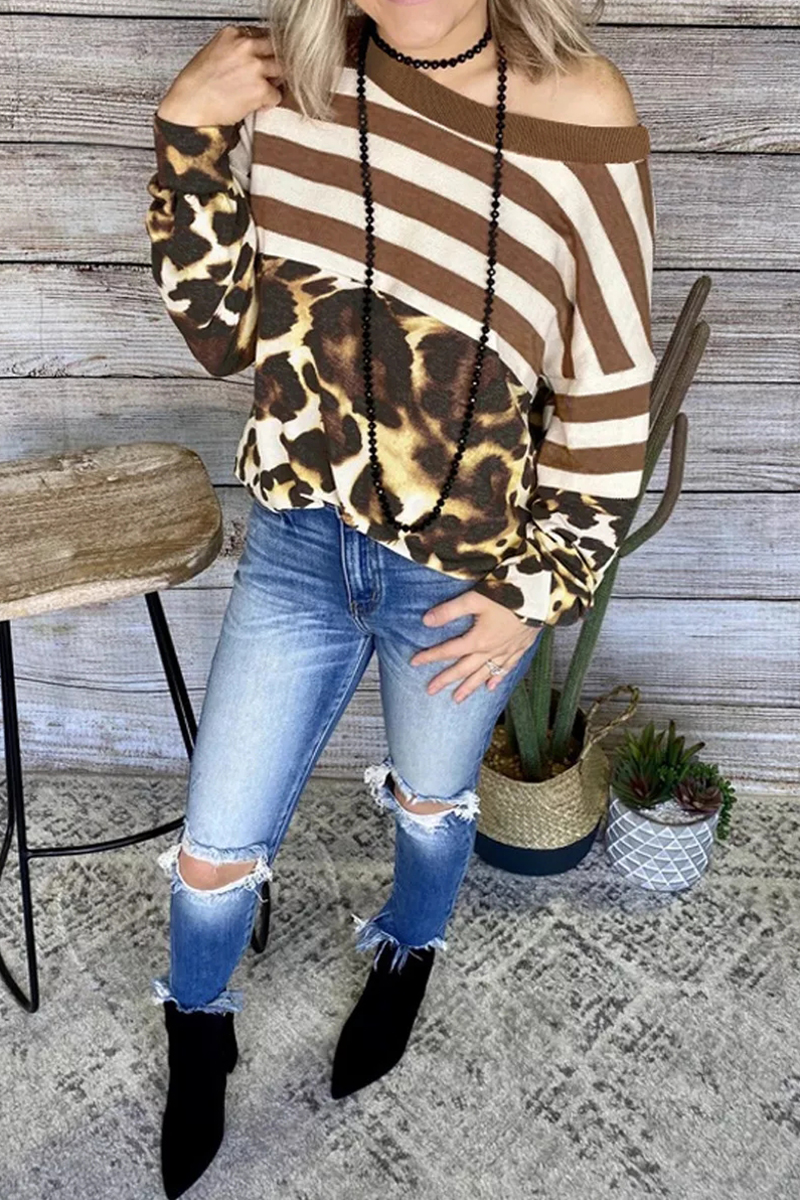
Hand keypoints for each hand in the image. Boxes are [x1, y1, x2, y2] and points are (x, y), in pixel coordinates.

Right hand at [156, 24, 283, 126]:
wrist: (189, 107)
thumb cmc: (195, 86)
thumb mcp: (213, 53)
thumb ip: (235, 50)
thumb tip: (252, 57)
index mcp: (232, 34)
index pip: (262, 35)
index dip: (264, 51)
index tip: (262, 61)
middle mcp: (245, 46)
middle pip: (276, 50)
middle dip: (274, 64)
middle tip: (267, 76)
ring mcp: (254, 67)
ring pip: (281, 71)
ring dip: (274, 82)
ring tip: (260, 92)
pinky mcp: (260, 89)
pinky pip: (277, 95)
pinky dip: (269, 103)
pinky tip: (255, 105)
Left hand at [410, 591, 543, 702]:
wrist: (542, 597)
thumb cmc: (509, 594)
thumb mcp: (475, 598)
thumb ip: (450, 611)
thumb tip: (426, 621)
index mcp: (478, 639)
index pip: (449, 651)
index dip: (431, 656)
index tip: (414, 663)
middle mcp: (491, 650)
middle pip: (464, 668)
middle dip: (446, 679)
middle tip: (430, 690)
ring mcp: (507, 651)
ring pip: (484, 674)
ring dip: (469, 687)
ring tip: (456, 699)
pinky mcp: (521, 648)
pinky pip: (507, 668)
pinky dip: (497, 678)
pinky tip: (490, 686)